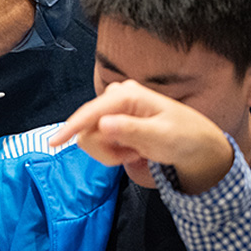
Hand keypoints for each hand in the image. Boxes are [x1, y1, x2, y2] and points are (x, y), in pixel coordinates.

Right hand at [48, 81, 232, 192]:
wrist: (197, 146)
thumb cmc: (185, 137)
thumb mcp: (163, 136)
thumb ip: (132, 130)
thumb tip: (103, 124)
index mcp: (128, 95)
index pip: (91, 112)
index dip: (71, 127)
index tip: (53, 143)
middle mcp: (116, 97)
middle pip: (87, 127)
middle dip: (105, 149)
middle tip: (132, 155)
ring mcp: (113, 108)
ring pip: (89, 136)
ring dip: (109, 152)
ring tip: (135, 152)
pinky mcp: (112, 119)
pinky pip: (97, 140)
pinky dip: (112, 152)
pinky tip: (132, 150)